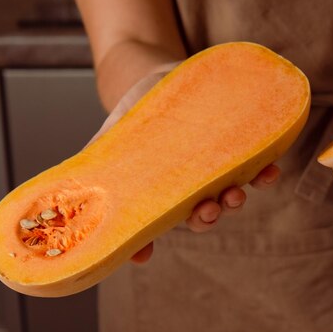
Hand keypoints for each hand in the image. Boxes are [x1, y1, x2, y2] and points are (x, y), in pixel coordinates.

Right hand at [89, 72, 280, 263]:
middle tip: (206, 210)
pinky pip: (256, 165)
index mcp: (161, 193)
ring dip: (234, 200)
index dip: (149, 242)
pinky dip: (265, 173)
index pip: (156, 224)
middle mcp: (191, 187)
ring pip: (229, 194)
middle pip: (201, 213)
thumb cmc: (133, 116)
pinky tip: (269, 169)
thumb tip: (62, 203)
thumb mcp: (109, 140)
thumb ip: (92, 168)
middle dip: (206, 217)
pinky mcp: (236, 147)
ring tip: (234, 194)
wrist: (156, 77)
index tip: (144, 254)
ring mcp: (215, 169)